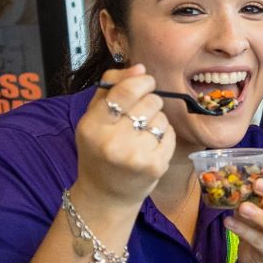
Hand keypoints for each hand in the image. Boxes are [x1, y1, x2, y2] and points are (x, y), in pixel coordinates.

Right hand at [74, 65, 172, 205]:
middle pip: (149, 102)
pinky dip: (164, 136)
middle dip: (149, 102)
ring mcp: (135, 156)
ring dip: (156, 120)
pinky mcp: (155, 166)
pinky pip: (170, 134)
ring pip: (162, 118)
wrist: (106, 195)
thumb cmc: (99, 150)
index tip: (145, 81)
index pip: (125, 91)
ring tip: (141, 134)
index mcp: (92, 126)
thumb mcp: (93, 117)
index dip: (141, 81)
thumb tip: (139, 68)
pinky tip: (150, 146)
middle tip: (138, 116)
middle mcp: (112, 142)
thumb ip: (111, 87)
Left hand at [224, 166, 262, 262]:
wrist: (258, 257)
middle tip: (257, 184)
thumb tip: (233, 177)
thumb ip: (251, 194)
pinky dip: (243, 230)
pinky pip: (259, 242)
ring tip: (242, 207)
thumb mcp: (257, 206)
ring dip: (260, 216)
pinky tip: (228, 222)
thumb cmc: (258, 225)